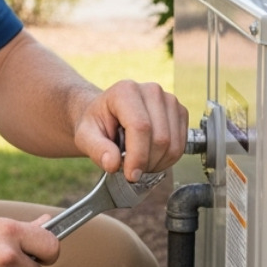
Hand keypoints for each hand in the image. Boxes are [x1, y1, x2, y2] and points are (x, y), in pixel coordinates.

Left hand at [74, 80, 188, 181]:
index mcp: (126, 91)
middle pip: (160, 138)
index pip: (140, 127)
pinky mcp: (180, 112)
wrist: (109, 114)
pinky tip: (151, 158)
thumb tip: (112, 163)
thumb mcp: (85, 136)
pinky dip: (167, 159)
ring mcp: (169, 100)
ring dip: (157, 163)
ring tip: (140, 163)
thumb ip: (96, 149)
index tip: (131, 175)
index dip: (138, 156)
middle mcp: (151, 91)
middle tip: (131, 170)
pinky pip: (181, 145)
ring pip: (173, 144)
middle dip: (146, 163)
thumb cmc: (97, 124)